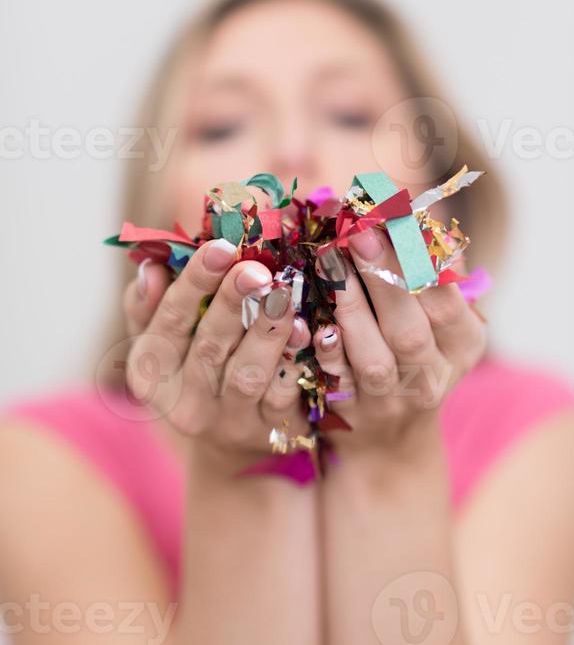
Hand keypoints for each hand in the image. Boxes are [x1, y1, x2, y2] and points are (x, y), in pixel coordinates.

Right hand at [122, 239, 310, 471]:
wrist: (230, 444)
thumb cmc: (194, 366)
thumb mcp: (163, 339)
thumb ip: (149, 303)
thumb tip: (151, 268)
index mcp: (151, 371)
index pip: (169, 321)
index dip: (194, 282)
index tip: (219, 246)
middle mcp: (185, 403)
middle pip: (209, 347)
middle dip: (232, 302)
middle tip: (254, 268)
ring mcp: (229, 422)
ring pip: (247, 373)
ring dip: (267, 330)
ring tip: (284, 293)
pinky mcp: (270, 432)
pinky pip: (284, 395)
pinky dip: (294, 362)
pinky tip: (308, 330)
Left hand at [314, 227, 485, 461]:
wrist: (389, 439)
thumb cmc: (412, 352)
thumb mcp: (436, 316)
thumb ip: (430, 271)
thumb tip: (419, 212)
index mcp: (463, 344)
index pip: (447, 302)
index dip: (422, 261)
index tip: (398, 216)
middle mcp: (432, 377)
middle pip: (410, 330)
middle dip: (385, 277)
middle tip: (361, 229)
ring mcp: (390, 401)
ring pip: (373, 358)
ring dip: (350, 306)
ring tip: (329, 259)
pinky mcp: (350, 416)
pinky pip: (335, 383)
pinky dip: (323, 350)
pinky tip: (310, 317)